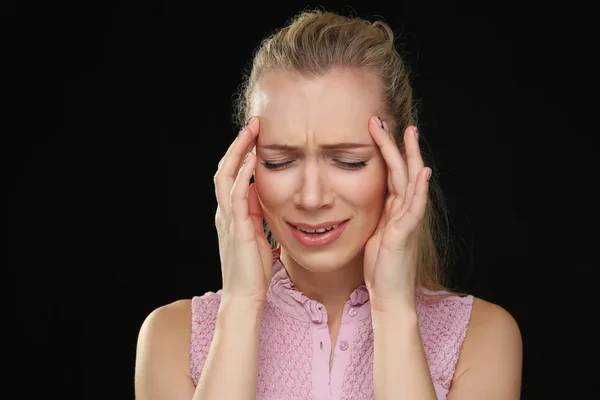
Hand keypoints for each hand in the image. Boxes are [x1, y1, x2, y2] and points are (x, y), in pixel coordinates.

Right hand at [213, 117, 272, 303]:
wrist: (245, 297)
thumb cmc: (255, 271)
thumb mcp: (259, 236)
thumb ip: (258, 215)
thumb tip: (267, 195)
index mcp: (231, 213)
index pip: (232, 175)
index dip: (242, 153)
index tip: (258, 135)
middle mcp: (225, 212)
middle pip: (225, 169)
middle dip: (239, 145)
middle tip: (253, 124)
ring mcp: (227, 219)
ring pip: (225, 176)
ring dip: (238, 152)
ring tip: (251, 132)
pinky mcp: (236, 228)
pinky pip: (236, 195)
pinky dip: (243, 175)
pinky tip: (253, 160)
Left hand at [363, 116, 430, 308]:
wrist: (389, 295)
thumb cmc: (381, 267)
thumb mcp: (375, 234)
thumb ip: (378, 215)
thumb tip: (367, 199)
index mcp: (394, 209)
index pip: (391, 173)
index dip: (384, 151)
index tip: (375, 129)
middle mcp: (404, 211)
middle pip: (402, 170)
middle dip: (394, 144)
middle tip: (383, 119)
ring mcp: (407, 221)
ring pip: (410, 182)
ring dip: (409, 156)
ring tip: (407, 133)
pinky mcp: (405, 234)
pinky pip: (414, 208)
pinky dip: (419, 189)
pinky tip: (423, 172)